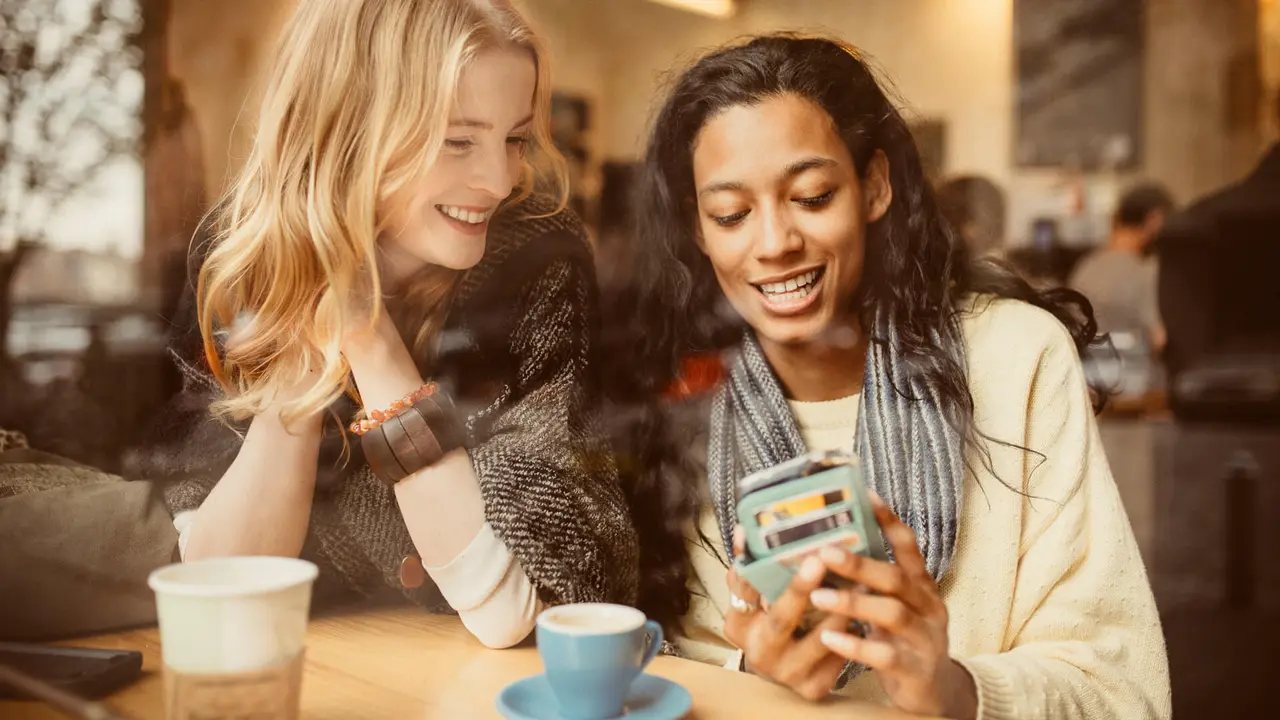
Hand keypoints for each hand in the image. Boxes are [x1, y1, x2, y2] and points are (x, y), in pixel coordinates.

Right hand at [722, 528, 847, 700]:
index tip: (756, 538)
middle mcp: (760, 653)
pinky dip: (855, 630)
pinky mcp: (815, 687)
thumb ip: (750, 569)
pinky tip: (869, 609)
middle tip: (818, 560)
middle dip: (800, 589)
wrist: (784, 671)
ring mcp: (788, 673)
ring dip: (843, 607)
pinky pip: (839, 653)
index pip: (743, 592)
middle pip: (781, 619)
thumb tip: (745, 529)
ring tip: (861, 578)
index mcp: (739, 626)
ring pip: (821, 637)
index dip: (751, 567)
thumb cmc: (771, 624)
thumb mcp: (754, 601)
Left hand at [809, 493, 976, 718]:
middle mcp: (928, 608)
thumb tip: (829, 548)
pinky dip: (856, 645)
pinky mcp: (915, 670)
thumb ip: (873, 583)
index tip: (865, 494)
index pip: (908, 547)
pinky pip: (885, 655)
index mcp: (921, 587)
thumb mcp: (895, 607)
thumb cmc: (904, 641)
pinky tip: (829, 638)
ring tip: (818, 595)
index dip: (889, 520)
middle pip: (896, 578)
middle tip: (824, 552)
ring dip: (853, 603)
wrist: (937, 694)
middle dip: (859, 564)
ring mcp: (925, 639)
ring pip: (892, 614)